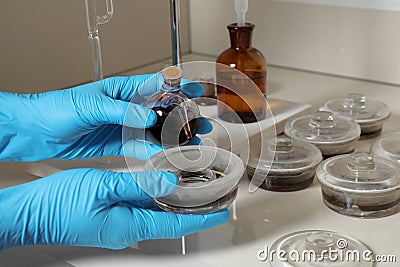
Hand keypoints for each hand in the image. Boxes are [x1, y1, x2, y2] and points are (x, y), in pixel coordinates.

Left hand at [0, 74, 209, 160]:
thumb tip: (147, 116)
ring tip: (191, 142)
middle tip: (200, 123)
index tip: (195, 89)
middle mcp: (125, 108)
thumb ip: (121, 111)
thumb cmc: (57, 108)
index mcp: (121, 90)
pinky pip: (140, 148)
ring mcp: (123, 126)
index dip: (177, 86)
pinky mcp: (117, 143)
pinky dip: (153, 153)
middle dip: (182, 116)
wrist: (38, 131)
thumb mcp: (90, 105)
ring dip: (172, 137)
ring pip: (154, 131)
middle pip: (161, 111)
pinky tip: (166, 156)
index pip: (155, 85)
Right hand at [0, 169, 229, 250]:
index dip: (202, 218)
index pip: (177, 224)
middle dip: (193, 208)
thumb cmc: (57, 207)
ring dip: (176, 200)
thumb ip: (136, 185)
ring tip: (193, 185)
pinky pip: (140, 206)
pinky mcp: (110, 216)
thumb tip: (167, 179)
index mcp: (129, 226)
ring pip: (156, 211)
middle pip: (170, 219)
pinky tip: (158, 182)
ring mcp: (119, 223)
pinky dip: (155, 196)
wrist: (29, 215)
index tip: (222, 211)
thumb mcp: (100, 188)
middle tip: (212, 196)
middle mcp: (128, 228)